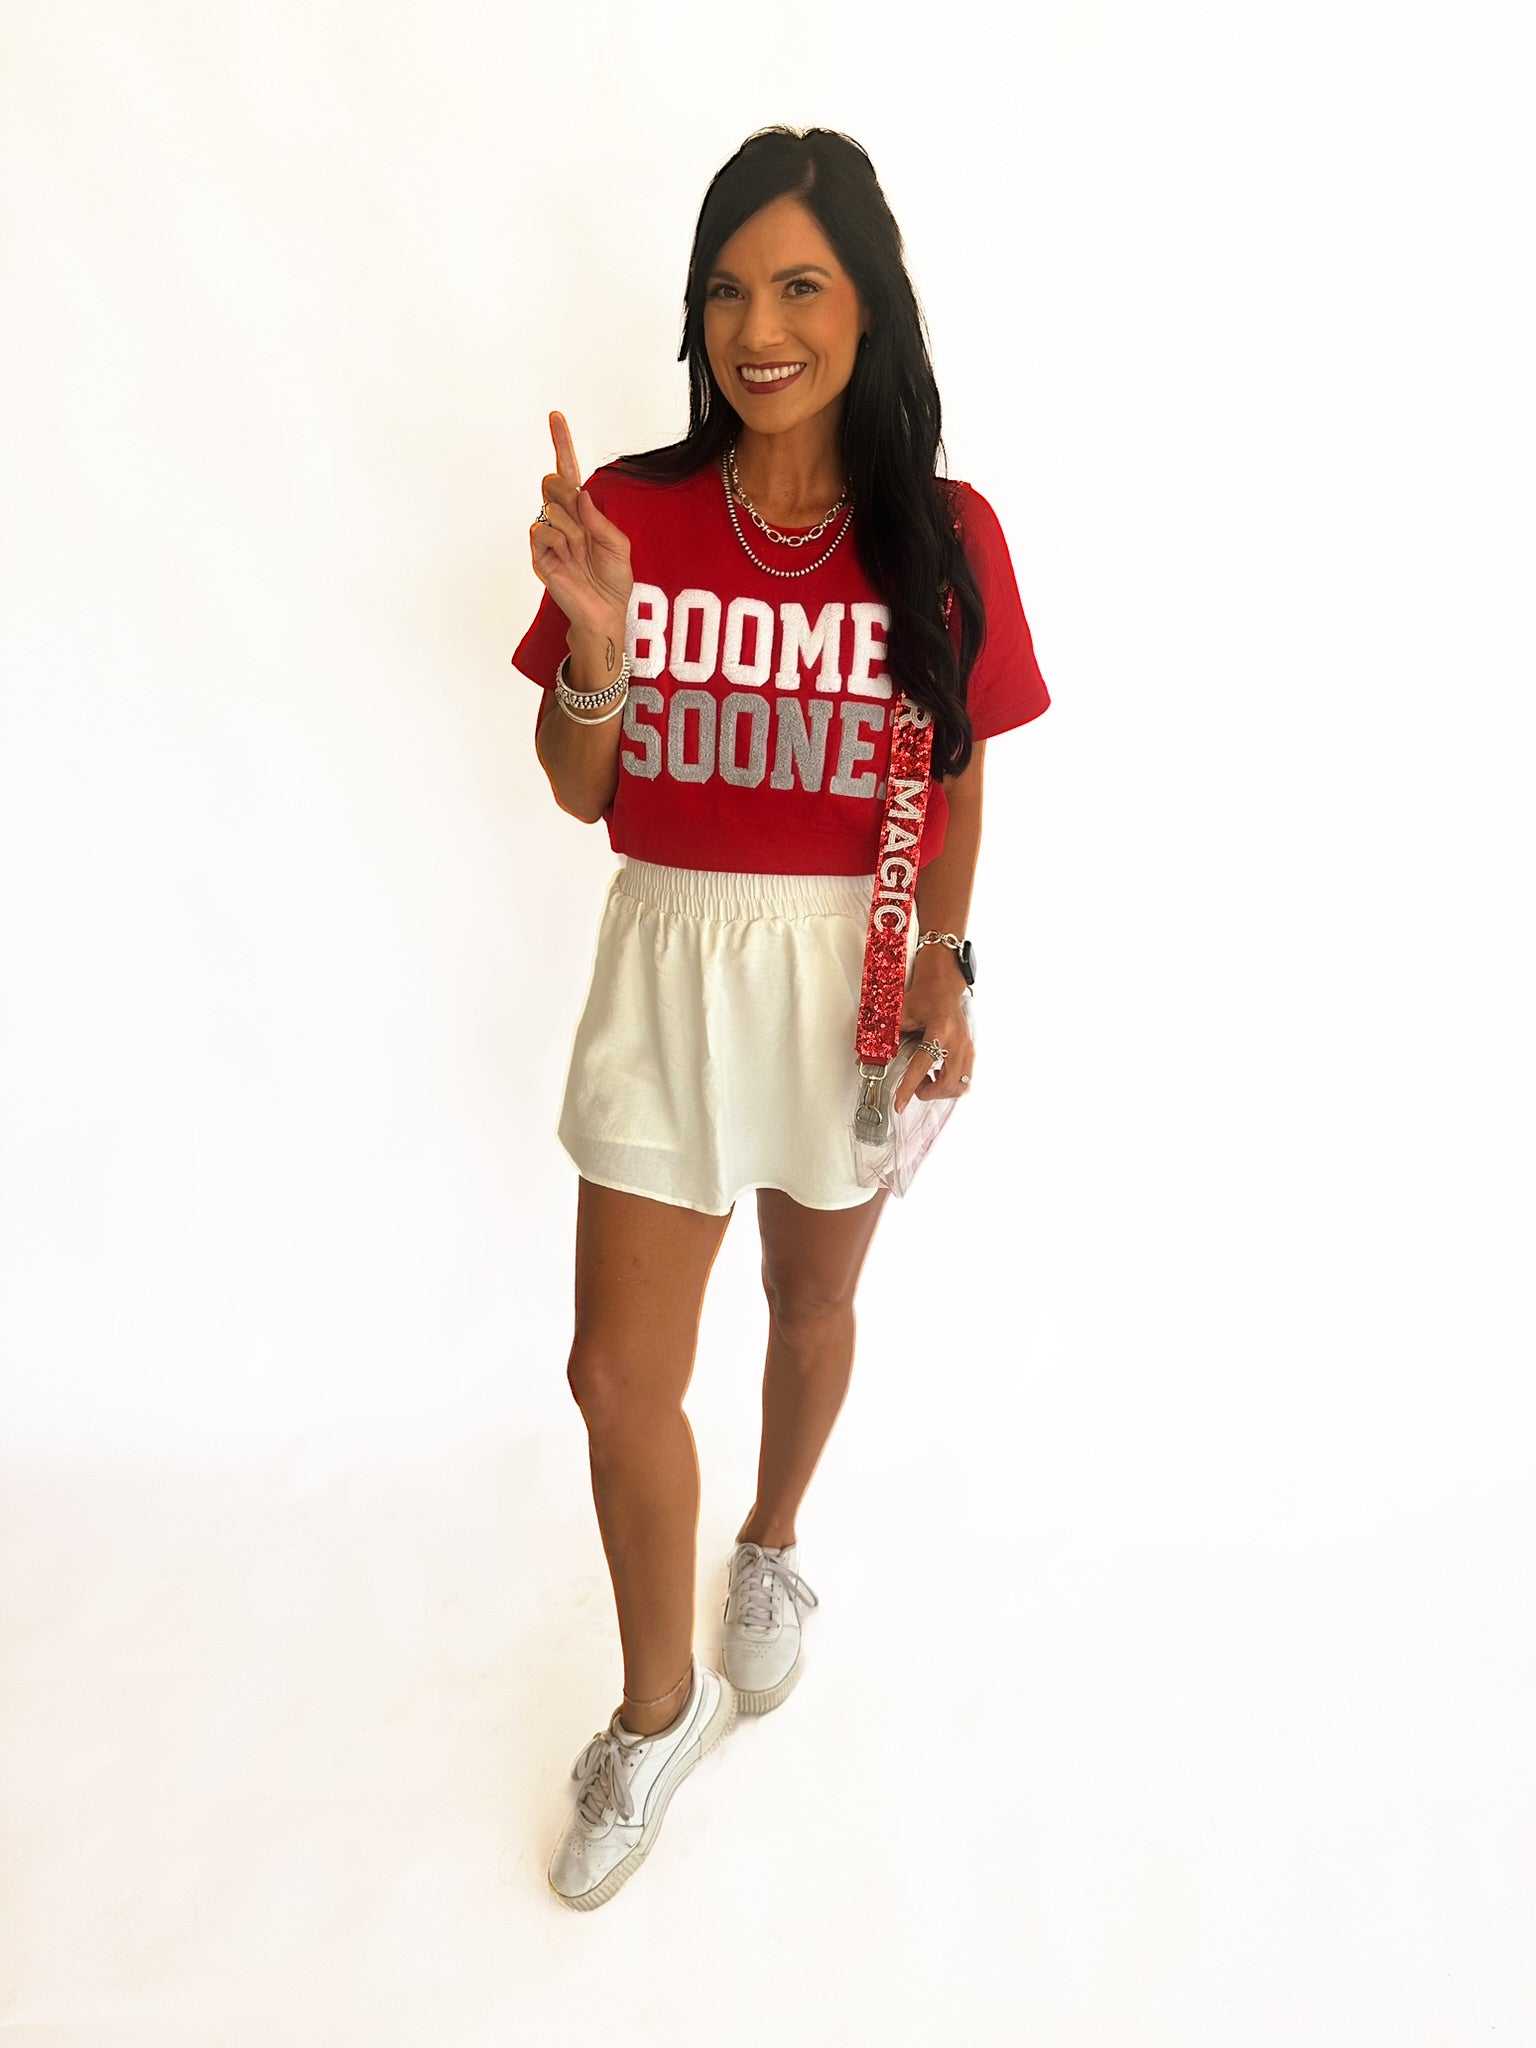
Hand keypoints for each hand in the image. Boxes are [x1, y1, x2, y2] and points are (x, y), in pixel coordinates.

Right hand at [529, 411, 633, 638]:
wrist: (605, 612)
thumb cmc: (613, 579)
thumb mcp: (618, 544)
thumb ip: (599, 518)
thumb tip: (580, 493)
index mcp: (582, 512)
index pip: (568, 472)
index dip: (562, 444)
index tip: (556, 416)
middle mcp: (563, 519)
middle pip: (553, 482)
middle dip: (566, 493)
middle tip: (580, 518)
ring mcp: (549, 536)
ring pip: (551, 509)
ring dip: (572, 530)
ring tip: (580, 553)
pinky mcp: (539, 553)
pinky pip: (542, 530)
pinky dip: (559, 542)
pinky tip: (566, 558)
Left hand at [892, 950, 973, 1112]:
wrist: (942, 989)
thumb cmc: (923, 998)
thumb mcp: (901, 1013)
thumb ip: (885, 1035)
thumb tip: (865, 1056)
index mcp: (940, 1029)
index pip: (922, 1064)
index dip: (909, 1087)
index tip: (899, 1105)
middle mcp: (957, 1041)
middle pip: (947, 1082)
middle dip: (928, 1092)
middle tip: (915, 1086)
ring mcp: (967, 1048)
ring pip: (959, 1086)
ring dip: (940, 1090)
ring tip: (926, 1080)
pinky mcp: (969, 1053)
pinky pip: (964, 1081)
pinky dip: (949, 1085)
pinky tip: (936, 1075)